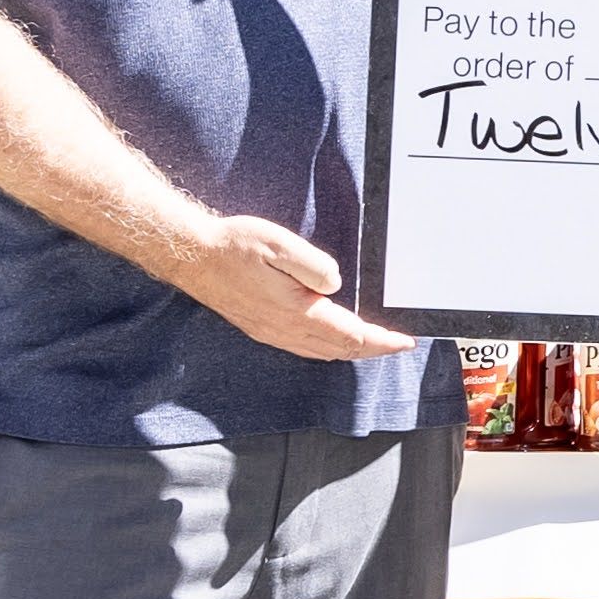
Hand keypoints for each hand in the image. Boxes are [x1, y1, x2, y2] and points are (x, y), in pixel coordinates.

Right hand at [177, 214, 413, 360]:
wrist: (192, 256)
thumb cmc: (234, 246)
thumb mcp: (280, 246)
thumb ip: (315, 267)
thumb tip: (336, 285)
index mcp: (297, 312)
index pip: (353, 336)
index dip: (383, 341)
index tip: (406, 342)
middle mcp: (285, 330)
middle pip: (341, 351)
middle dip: (373, 350)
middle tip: (396, 344)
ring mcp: (271, 333)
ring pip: (322, 352)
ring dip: (351, 351)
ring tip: (372, 343)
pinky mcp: (261, 328)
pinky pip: (304, 348)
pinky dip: (328, 347)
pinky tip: (331, 338)